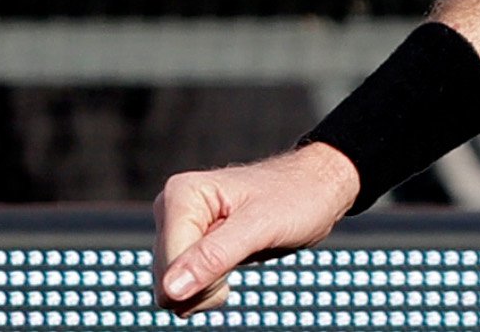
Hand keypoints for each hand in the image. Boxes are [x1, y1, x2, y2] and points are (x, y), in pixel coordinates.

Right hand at [153, 143, 363, 313]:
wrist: (313, 189)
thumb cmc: (294, 198)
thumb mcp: (258, 228)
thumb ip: (212, 258)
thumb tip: (170, 290)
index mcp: (180, 195)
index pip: (169, 266)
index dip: (204, 280)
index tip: (237, 261)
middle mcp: (171, 208)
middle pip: (166, 280)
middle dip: (204, 286)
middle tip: (241, 257)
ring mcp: (179, 226)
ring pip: (173, 287)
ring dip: (207, 288)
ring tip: (238, 257)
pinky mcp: (190, 243)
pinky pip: (184, 284)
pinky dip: (208, 287)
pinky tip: (229, 268)